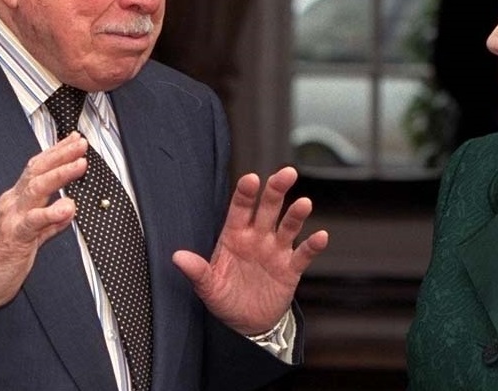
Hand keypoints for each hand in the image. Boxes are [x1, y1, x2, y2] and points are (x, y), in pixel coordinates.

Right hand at [0, 133, 87, 327]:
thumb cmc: (1, 258)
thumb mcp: (31, 235)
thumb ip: (50, 222)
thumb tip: (69, 208)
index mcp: (16, 200)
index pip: (37, 169)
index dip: (56, 152)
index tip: (74, 140)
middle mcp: (13, 203)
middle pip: (37, 170)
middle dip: (61, 154)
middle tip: (81, 143)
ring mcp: (12, 218)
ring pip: (36, 188)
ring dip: (60, 174)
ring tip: (80, 164)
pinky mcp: (14, 237)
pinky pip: (34, 222)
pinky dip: (52, 213)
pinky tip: (68, 207)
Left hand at [172, 166, 328, 334]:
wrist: (247, 323)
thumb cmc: (225, 298)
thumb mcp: (208, 287)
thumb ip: (196, 271)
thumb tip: (177, 257)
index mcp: (235, 236)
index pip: (240, 209)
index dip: (246, 194)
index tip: (251, 179)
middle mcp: (257, 238)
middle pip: (269, 209)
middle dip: (277, 190)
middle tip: (286, 174)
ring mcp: (275, 252)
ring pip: (288, 227)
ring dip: (296, 214)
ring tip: (304, 203)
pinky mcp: (290, 269)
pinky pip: (303, 255)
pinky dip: (313, 246)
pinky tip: (321, 236)